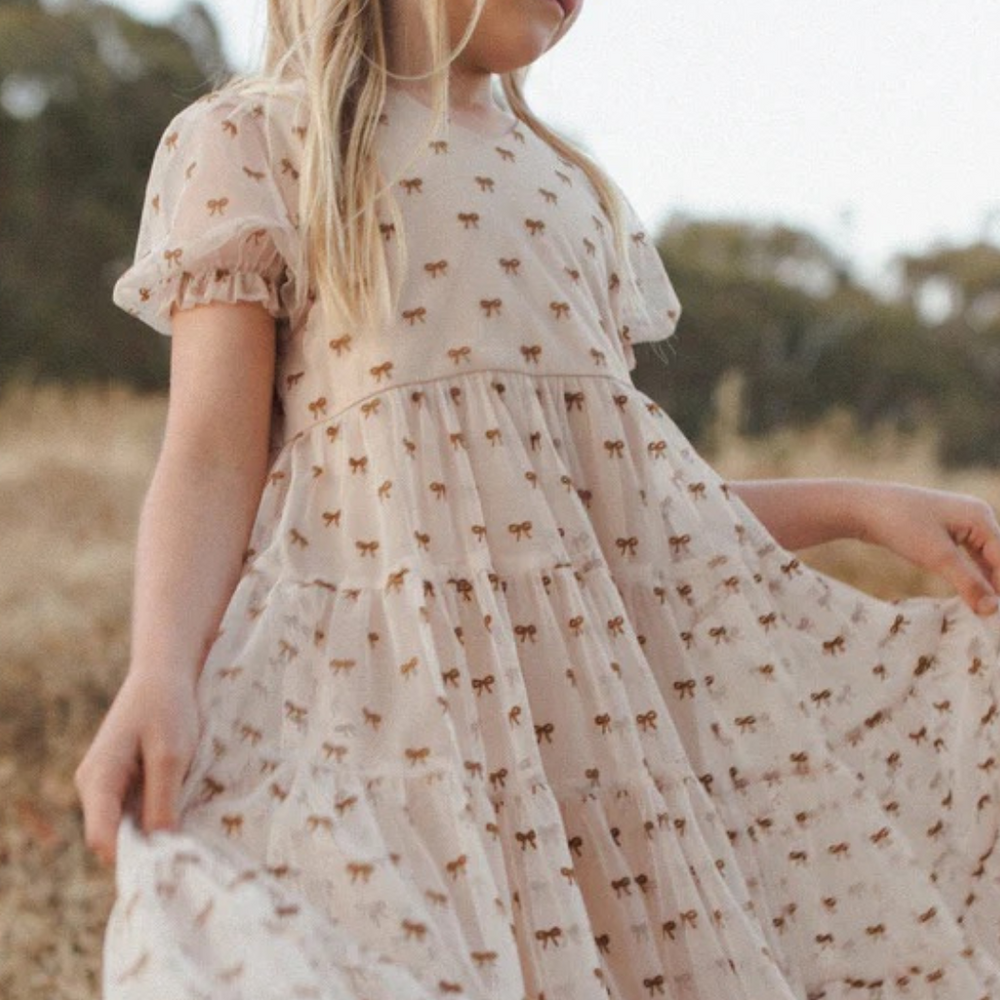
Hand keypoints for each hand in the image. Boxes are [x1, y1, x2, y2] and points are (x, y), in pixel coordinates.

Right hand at [73, 670, 200, 866]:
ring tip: (191, 830)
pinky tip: (186, 809)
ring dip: (155, 829)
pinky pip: (136, 808)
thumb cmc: (168, 708)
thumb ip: (162, 801)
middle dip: (146, 846)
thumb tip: (160, 846)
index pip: (102, 838)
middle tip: (187, 851)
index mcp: (98, 780)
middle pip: (114, 836)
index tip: (168, 863)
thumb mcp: (171, 755)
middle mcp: (94, 786)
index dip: (132, 856)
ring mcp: (107, 783)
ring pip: (128, 824)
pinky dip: (158, 812)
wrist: (164, 672)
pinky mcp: (123, 779)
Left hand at [854, 482, 999, 615]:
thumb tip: (991, 610)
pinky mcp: (943, 532)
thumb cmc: (902, 526)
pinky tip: (970, 597)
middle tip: (992, 616)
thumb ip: (968, 583)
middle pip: (997, 559)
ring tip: (984, 612)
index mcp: (980, 516)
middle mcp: (975, 516)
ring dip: (983, 583)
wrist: (861, 508)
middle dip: (996, 586)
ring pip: (981, 560)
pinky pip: (965, 558)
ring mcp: (959, 523)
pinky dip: (968, 576)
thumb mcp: (938, 557)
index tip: (997, 616)